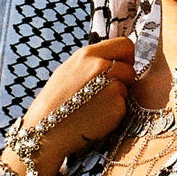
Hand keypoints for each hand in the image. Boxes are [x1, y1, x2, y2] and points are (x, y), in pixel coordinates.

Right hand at [3, 37, 134, 175]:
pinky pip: (124, 105)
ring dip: (118, 96)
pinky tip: (97, 117)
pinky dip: (115, 112)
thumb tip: (112, 59)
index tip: (119, 67)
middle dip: (124, 78)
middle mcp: (102, 67)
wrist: (46, 130)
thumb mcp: (69, 70)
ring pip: (129, 88)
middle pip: (130, 68)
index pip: (125, 45)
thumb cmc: (55, 102)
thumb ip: (92, 62)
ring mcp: (111, 86)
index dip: (125, 57)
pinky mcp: (117, 106)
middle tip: (108, 90)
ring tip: (96, 105)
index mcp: (88, 55)